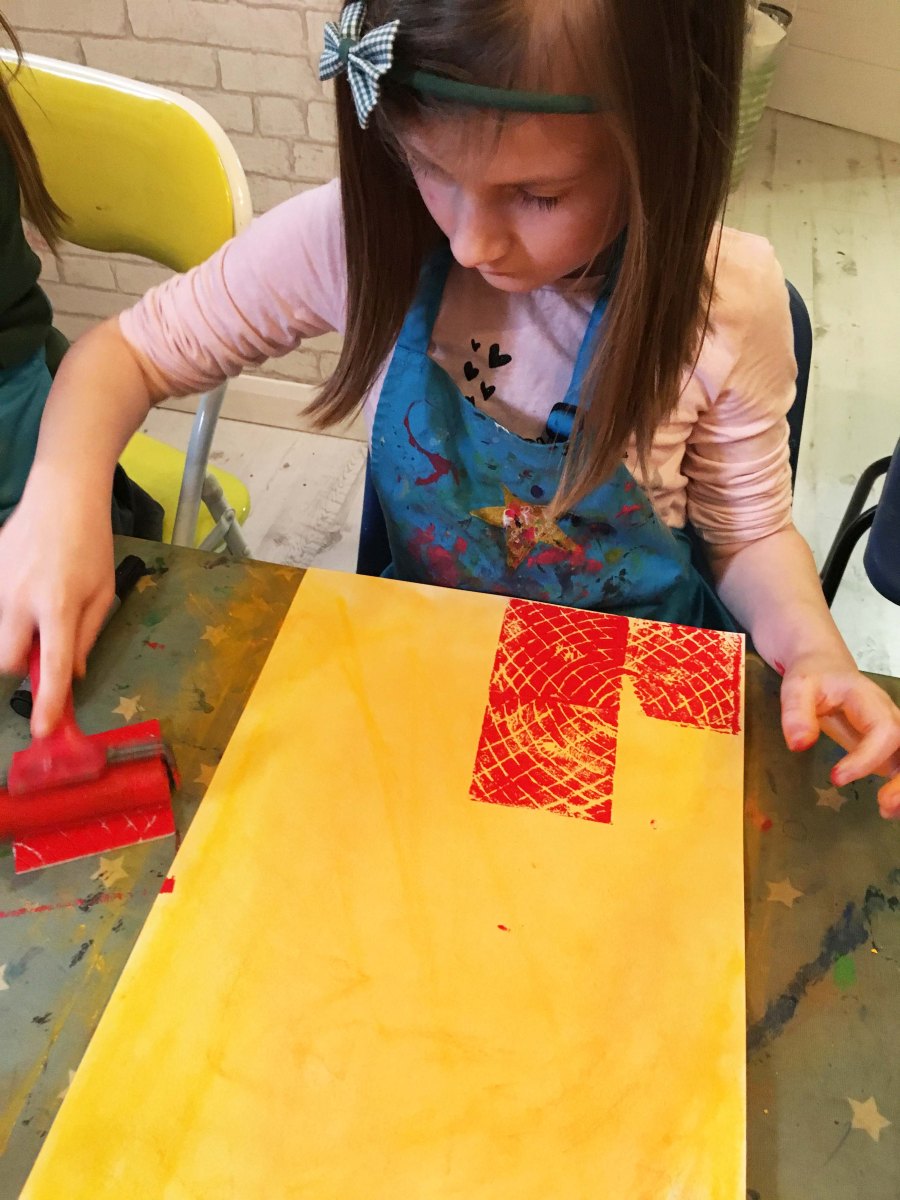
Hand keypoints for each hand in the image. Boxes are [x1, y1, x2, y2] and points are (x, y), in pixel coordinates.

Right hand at [0, 464, 114, 736]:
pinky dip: (10, 612)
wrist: (61, 495)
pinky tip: (29, 585)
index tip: (44, 729)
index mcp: (57, 606)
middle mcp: (19, 601)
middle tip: (46, 649)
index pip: (52, 666)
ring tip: (43, 603)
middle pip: (7, 661)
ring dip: (17, 635)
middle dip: (24, 666)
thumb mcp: (102, 594)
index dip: (48, 701)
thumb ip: (86, 638)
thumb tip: (72, 676)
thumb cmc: (90, 545)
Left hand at [780, 655, 899, 819]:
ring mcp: (892, 731)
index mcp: (870, 700)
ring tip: (886, 810)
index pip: (885, 731)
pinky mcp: (888, 745)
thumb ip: (796, 713)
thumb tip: (798, 745)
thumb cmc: (813, 677)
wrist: (823, 666)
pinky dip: (899, 786)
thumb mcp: (797, 687)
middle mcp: (889, 716)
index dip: (867, 757)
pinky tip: (887, 806)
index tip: (836, 777)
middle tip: (884, 805)